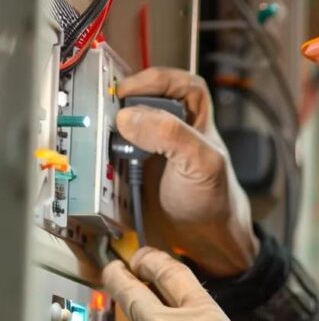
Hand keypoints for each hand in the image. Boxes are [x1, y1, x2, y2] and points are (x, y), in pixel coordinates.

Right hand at [116, 67, 258, 275]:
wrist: (206, 240)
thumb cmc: (215, 200)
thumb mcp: (202, 163)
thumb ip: (172, 135)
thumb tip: (129, 117)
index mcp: (196, 119)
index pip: (178, 83)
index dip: (154, 80)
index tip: (128, 91)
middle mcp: (173, 130)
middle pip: (145, 100)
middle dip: (125, 103)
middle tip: (107, 111)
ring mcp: (153, 151)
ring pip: (127, 127)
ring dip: (111, 129)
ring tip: (101, 134)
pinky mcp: (136, 172)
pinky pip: (115, 155)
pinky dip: (105, 156)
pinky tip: (102, 160)